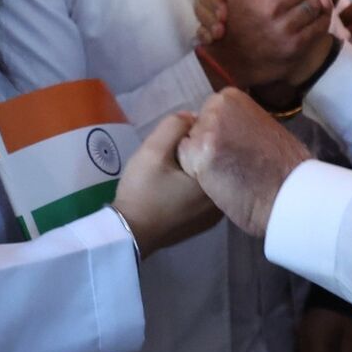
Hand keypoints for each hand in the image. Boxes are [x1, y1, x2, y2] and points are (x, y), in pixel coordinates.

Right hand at [110, 112, 221, 256]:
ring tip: (168, 171)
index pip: (214, 145)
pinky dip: (191, 190)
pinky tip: (172, 190)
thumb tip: (192, 117)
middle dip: (194, 154)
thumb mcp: (152, 151)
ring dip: (193, 172)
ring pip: (207, 181)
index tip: (173, 141)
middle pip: (212, 164)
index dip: (193, 136)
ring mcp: (214, 217)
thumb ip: (174, 126)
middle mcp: (222, 201)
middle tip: (168, 155)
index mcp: (215, 181)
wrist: (128, 234)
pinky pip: (202, 198)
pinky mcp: (202, 225)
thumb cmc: (142, 192)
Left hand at [175, 89, 311, 235]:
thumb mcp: (261, 126)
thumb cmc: (283, 165)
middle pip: (195, 129)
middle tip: (231, 163)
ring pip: (188, 146)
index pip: (206, 116)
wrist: (290, 191)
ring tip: (227, 173)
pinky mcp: (199, 153)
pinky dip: (197, 175)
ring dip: (200, 161)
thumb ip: (237, 122)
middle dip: (206, 147)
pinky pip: (185, 163)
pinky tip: (220, 180)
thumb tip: (222, 128)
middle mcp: (216, 106)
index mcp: (231, 97)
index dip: (218, 137)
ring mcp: (207, 129)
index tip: (236, 150)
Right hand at [200, 0, 333, 100]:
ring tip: (313, 3)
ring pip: (314, 3)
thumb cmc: (235, 22)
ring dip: (317, 2)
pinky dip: (322, 18)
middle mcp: (267, 7)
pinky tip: (317, 17)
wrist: (233, 62)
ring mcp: (282, 28)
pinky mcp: (295, 45)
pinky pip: (319, 24)